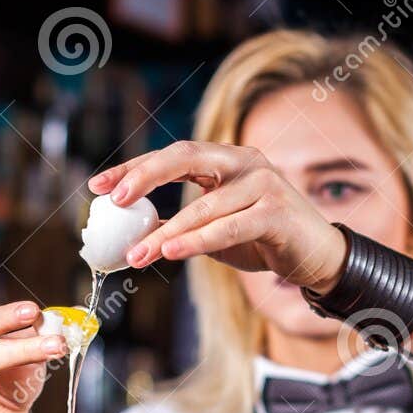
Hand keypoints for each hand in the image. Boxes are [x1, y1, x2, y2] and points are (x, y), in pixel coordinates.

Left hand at [89, 141, 346, 291]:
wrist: (315, 257)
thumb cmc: (262, 240)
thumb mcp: (213, 230)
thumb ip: (177, 224)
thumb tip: (130, 232)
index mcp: (225, 160)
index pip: (172, 155)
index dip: (133, 168)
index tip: (97, 186)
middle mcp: (244, 161)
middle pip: (186, 157)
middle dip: (145, 176)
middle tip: (114, 200)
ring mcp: (263, 183)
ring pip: (204, 205)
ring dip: (166, 232)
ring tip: (137, 253)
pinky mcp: (276, 212)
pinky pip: (229, 227)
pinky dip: (198, 240)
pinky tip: (171, 252)